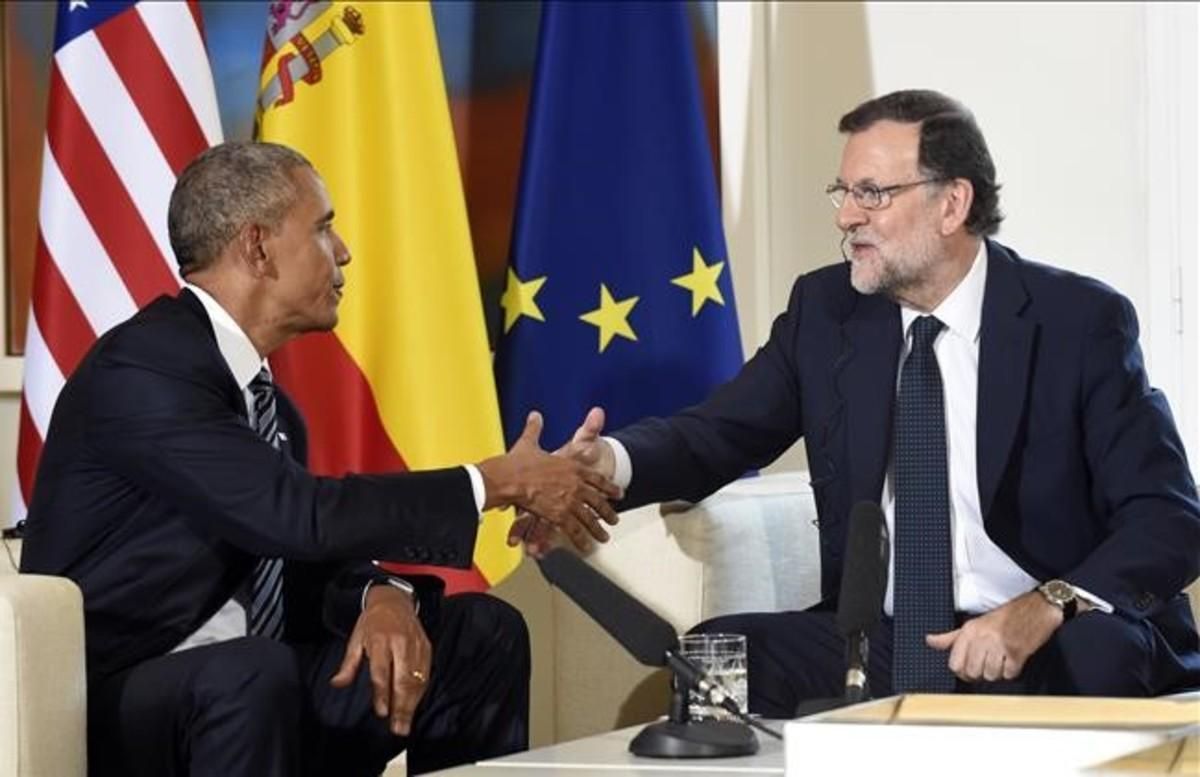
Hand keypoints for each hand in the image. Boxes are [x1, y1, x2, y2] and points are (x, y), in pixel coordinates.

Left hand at [330, 583, 429, 735]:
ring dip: (412, 704)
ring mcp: (416, 645)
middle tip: (397, 728)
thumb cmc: (371, 623)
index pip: (382, 672)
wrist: (395, 601)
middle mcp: (400, 643)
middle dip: (400, 706)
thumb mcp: (355, 639)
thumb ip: (348, 664)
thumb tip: (337, 684)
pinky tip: (414, 706)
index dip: (382, 693)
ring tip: (405, 723)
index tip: (382, 713)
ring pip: (417, 679)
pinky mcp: (427, 647)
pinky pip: (426, 674)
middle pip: (402, 679)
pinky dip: (420, 692)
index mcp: (379, 640)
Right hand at [479, 411, 620, 552]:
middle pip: (597, 500)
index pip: (597, 478)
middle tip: (615, 519)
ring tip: (605, 537)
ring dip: (597, 528)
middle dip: (607, 511)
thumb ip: (535, 428)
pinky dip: (580, 540)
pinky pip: (572, 530)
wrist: (508, 477)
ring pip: (589, 518)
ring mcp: (568, 501)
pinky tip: (586, 548)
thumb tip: (535, 415)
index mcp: (572, 467)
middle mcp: (575, 484)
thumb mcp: (529, 442)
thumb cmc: (518, 461)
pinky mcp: (557, 516)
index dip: (609, 486)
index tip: (618, 493)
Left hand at [925, 591, 1061, 681]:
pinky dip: (1011, 671)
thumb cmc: (1006, 616)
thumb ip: (951, 637)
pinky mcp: (1018, 653)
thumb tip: (930, 641)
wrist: (1037, 608)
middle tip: (988, 664)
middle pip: (972, 673)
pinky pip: (1009, 674)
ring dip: (997, 672)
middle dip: (980, 673)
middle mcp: (982, 637)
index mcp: (969, 630)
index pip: (955, 664)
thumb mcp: (974, 623)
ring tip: (1002, 659)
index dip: (962, 671)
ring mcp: (1000, 645)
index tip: (969, 669)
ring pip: (990, 675)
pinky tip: (1013, 659)